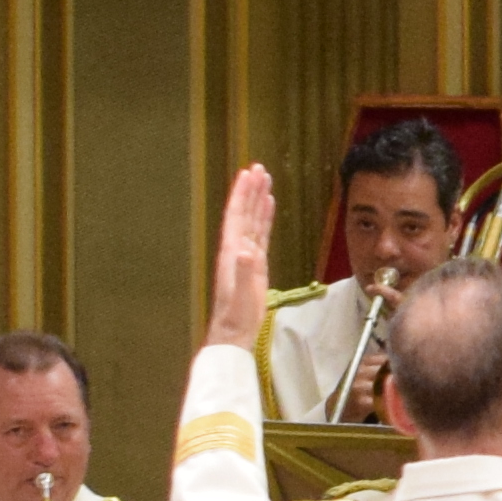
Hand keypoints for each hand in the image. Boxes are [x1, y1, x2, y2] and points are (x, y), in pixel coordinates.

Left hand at [207, 165, 278, 350]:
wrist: (234, 332)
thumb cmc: (236, 316)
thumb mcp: (241, 294)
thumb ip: (244, 272)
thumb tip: (248, 251)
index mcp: (232, 251)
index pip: (237, 216)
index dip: (242, 195)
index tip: (249, 174)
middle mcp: (237, 248)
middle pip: (244, 213)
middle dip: (250, 190)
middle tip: (258, 168)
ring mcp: (246, 255)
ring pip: (253, 221)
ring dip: (258, 200)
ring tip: (264, 180)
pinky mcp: (256, 264)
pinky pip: (261, 234)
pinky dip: (265, 218)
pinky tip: (269, 207)